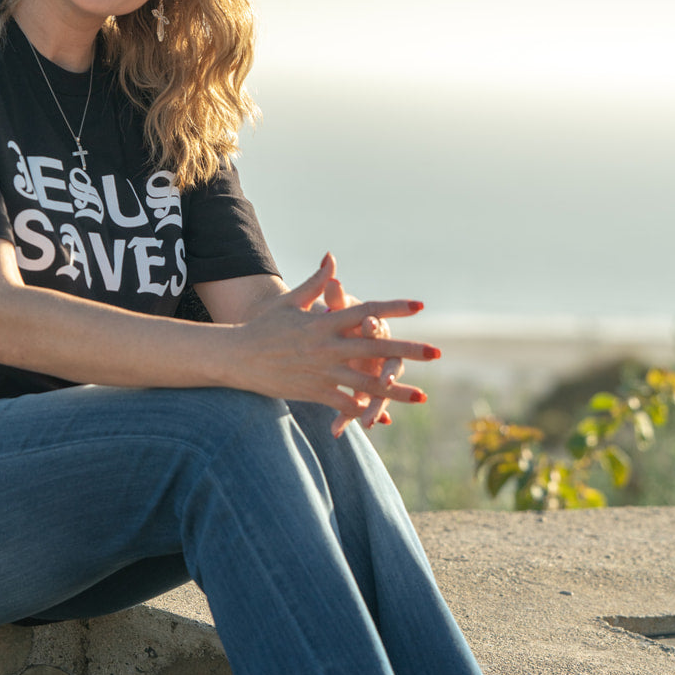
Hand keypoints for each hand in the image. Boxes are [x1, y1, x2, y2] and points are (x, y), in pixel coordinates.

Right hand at [228, 252, 438, 435]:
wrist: (237, 356)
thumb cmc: (264, 327)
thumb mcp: (290, 302)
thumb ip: (316, 283)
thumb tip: (333, 258)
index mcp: (325, 321)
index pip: (366, 311)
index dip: (393, 308)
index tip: (419, 306)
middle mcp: (328, 346)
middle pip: (376, 348)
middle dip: (408, 351)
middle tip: (437, 353)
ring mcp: (322, 370)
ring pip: (366, 383)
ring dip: (396, 391)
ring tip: (422, 397)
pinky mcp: (313, 392)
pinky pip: (344, 403)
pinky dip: (362, 411)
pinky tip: (382, 417)